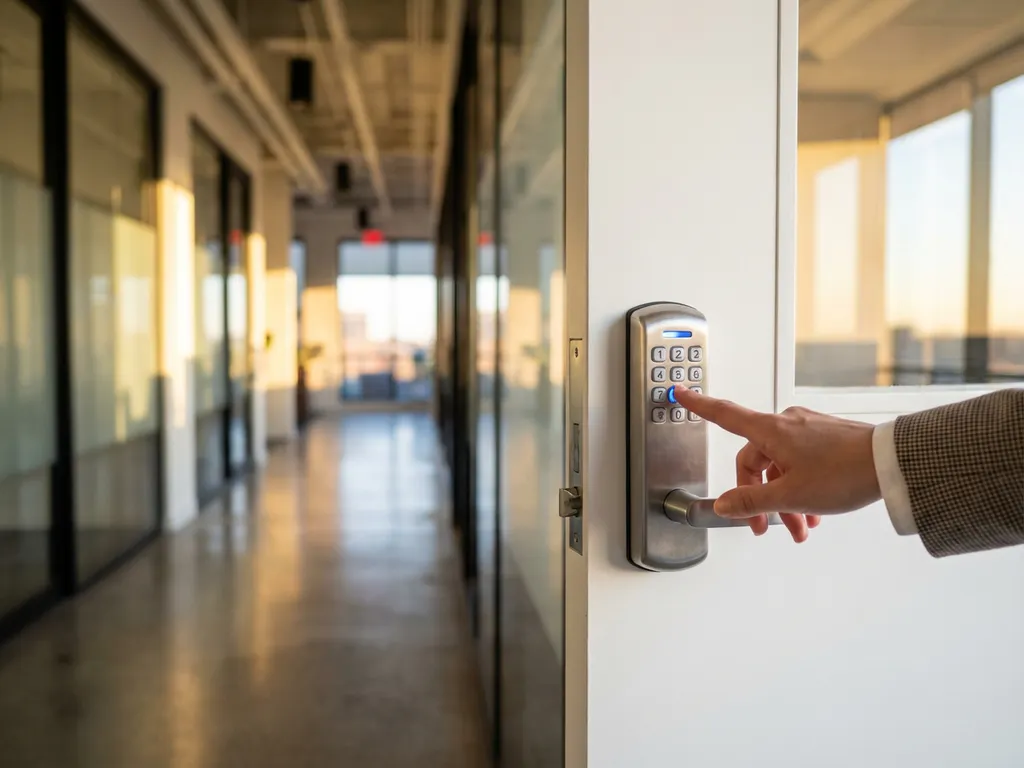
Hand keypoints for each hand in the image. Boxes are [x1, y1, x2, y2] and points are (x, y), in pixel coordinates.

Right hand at [672, 386, 881, 542]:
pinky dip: (801, 488)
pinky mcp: (826, 438)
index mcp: (771, 431)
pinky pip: (801, 464)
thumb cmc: (846, 472)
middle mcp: (786, 424)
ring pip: (781, 467)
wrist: (892, 463)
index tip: (681, 393)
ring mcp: (807, 430)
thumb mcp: (791, 495)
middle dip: (756, 496)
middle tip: (761, 525)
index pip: (724, 414)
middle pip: (755, 460)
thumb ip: (752, 501)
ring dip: (784, 500)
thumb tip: (725, 504)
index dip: (699, 405)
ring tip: (798, 528)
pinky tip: (814, 513)